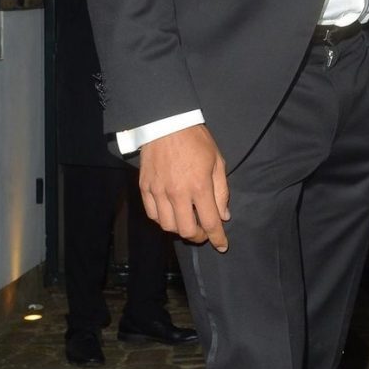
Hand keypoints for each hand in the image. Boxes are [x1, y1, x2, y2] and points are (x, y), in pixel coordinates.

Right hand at [139, 124, 229, 248]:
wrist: (166, 123)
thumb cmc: (196, 140)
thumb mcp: (217, 161)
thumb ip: (221, 191)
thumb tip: (223, 215)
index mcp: (199, 186)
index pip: (210, 222)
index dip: (217, 238)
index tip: (222, 245)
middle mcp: (178, 193)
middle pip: (186, 230)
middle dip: (198, 237)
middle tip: (204, 232)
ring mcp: (159, 191)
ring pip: (167, 226)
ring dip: (179, 230)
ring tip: (187, 222)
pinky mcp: (145, 187)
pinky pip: (152, 214)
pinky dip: (162, 220)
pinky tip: (171, 214)